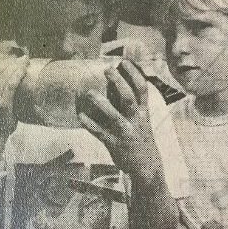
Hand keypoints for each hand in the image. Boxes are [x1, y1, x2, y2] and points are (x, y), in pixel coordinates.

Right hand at [0, 56, 28, 135]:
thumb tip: (7, 67)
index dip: (6, 61)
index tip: (16, 58)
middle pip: (0, 70)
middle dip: (13, 62)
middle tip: (24, 57)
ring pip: (6, 75)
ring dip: (17, 66)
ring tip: (26, 61)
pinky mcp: (2, 102)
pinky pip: (11, 84)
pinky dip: (18, 75)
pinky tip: (24, 70)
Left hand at [76, 61, 161, 180]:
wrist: (146, 166)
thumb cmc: (140, 139)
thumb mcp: (141, 120)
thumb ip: (130, 104)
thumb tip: (117, 83)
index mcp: (143, 112)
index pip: (142, 89)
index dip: (134, 74)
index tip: (124, 62)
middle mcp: (135, 120)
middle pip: (128, 97)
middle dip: (118, 82)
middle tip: (107, 70)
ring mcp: (125, 132)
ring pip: (114, 115)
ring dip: (101, 103)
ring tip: (89, 93)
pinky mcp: (114, 144)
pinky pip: (100, 132)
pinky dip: (89, 124)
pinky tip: (80, 116)